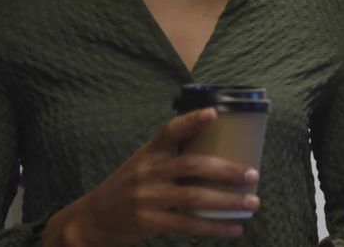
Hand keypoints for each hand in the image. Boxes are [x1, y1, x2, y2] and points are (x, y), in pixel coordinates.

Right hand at [41, 108, 260, 246]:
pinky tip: (234, 230)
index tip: (214, 113)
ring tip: (252, 204)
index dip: (192, 121)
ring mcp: (148, 197)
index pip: (170, 131)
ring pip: (195, 197)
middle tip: (253, 175)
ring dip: (228, 202)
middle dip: (226, 170)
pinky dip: (214, 228)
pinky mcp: (149, 222)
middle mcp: (148, 172)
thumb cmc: (128, 188)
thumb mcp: (142, 165)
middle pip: (192, 165)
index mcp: (149, 153)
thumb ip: (170, 158)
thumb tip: (218, 154)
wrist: (91, 220)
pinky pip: (188, 225)